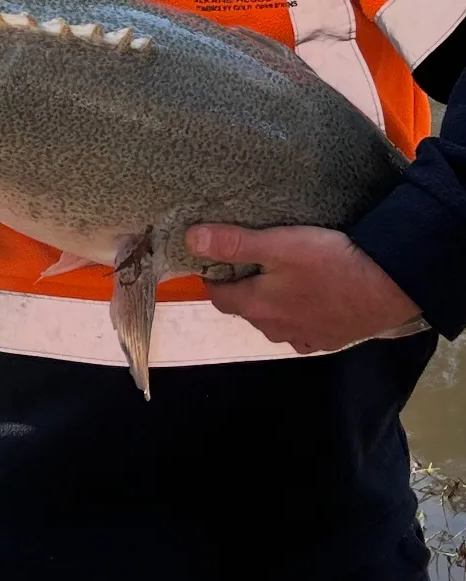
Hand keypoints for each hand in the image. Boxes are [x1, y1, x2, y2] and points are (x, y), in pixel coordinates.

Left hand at [185, 224, 421, 354]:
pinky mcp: (330, 340)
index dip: (213, 278)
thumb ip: (234, 243)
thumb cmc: (329, 261)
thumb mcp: (278, 244)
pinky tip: (306, 301)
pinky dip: (296, 316)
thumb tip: (190, 240)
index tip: (213, 260)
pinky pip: (301, 331)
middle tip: (249, 263)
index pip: (218, 296)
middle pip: (245, 310)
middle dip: (241, 289)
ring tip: (279, 278)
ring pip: (273, 321)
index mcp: (257, 306)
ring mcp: (304, 338)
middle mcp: (276, 329)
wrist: (390, 286)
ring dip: (269, 304)